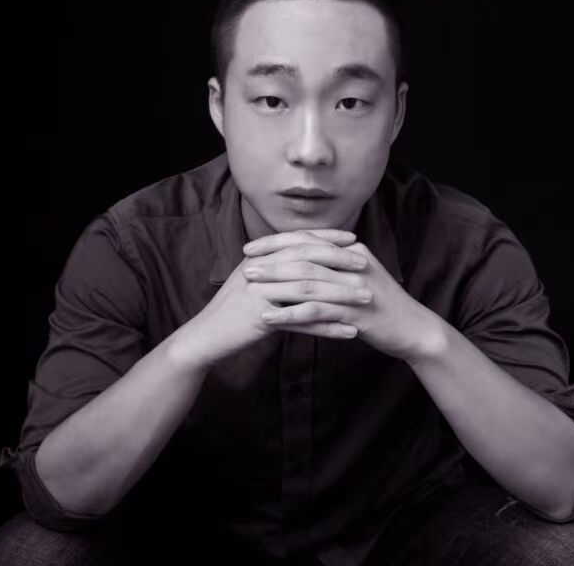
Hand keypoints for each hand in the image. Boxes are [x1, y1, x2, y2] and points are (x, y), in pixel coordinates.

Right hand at [172, 229, 366, 368]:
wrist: (206, 335)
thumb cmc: (233, 309)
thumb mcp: (253, 280)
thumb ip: (276, 266)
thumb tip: (302, 256)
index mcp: (261, 257)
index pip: (300, 240)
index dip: (328, 237)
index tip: (354, 238)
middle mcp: (262, 269)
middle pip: (308, 260)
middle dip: (340, 260)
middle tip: (366, 264)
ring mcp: (261, 292)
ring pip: (309, 290)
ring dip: (341, 294)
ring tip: (367, 298)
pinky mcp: (262, 318)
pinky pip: (302, 322)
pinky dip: (328, 327)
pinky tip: (350, 332)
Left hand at [242, 233, 447, 363]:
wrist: (413, 329)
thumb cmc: (381, 305)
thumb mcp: (358, 277)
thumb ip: (333, 266)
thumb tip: (299, 260)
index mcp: (351, 251)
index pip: (307, 240)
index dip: (277, 242)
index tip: (251, 248)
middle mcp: (353, 263)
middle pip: (304, 256)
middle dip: (272, 261)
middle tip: (245, 266)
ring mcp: (354, 287)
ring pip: (307, 281)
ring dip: (276, 285)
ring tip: (251, 289)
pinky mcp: (354, 311)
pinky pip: (315, 310)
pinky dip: (289, 313)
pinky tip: (269, 319)